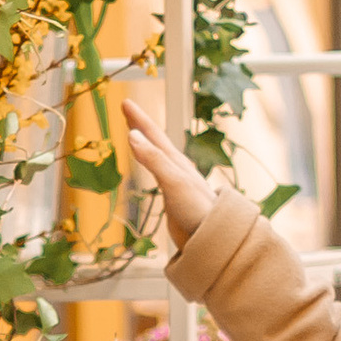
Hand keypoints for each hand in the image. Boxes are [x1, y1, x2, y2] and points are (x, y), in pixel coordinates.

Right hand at [122, 100, 218, 251]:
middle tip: (127, 109)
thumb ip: (153, 159)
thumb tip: (133, 135)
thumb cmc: (198, 210)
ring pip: (158, 156)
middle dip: (141, 124)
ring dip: (146, 143)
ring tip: (136, 135)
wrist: (215, 239)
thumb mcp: (173, 181)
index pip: (153, 134)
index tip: (125, 101)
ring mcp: (178, 183)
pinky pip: (160, 173)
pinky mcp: (177, 199)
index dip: (138, 118)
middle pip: (156, 141)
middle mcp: (178, 169)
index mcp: (176, 162)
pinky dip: (151, 163)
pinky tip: (155, 168)